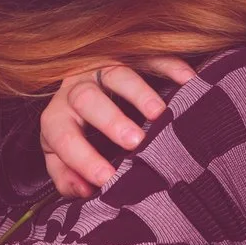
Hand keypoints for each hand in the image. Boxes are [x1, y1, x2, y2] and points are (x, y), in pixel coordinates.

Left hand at [39, 57, 196, 199]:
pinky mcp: (131, 53)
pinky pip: (151, 57)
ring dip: (139, 93)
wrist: (81, 93)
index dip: (83, 158)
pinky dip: (170, 67)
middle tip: (135, 141)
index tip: (108, 178)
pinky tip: (188, 81)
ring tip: (159, 114)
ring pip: (117, 73)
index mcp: (57, 117)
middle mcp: (76, 89)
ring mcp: (103, 66)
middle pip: (86, 99)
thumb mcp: (61, 158)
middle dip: (111, 120)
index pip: (64, 136)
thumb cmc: (77, 134)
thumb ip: (67, 177)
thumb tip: (85, 191)